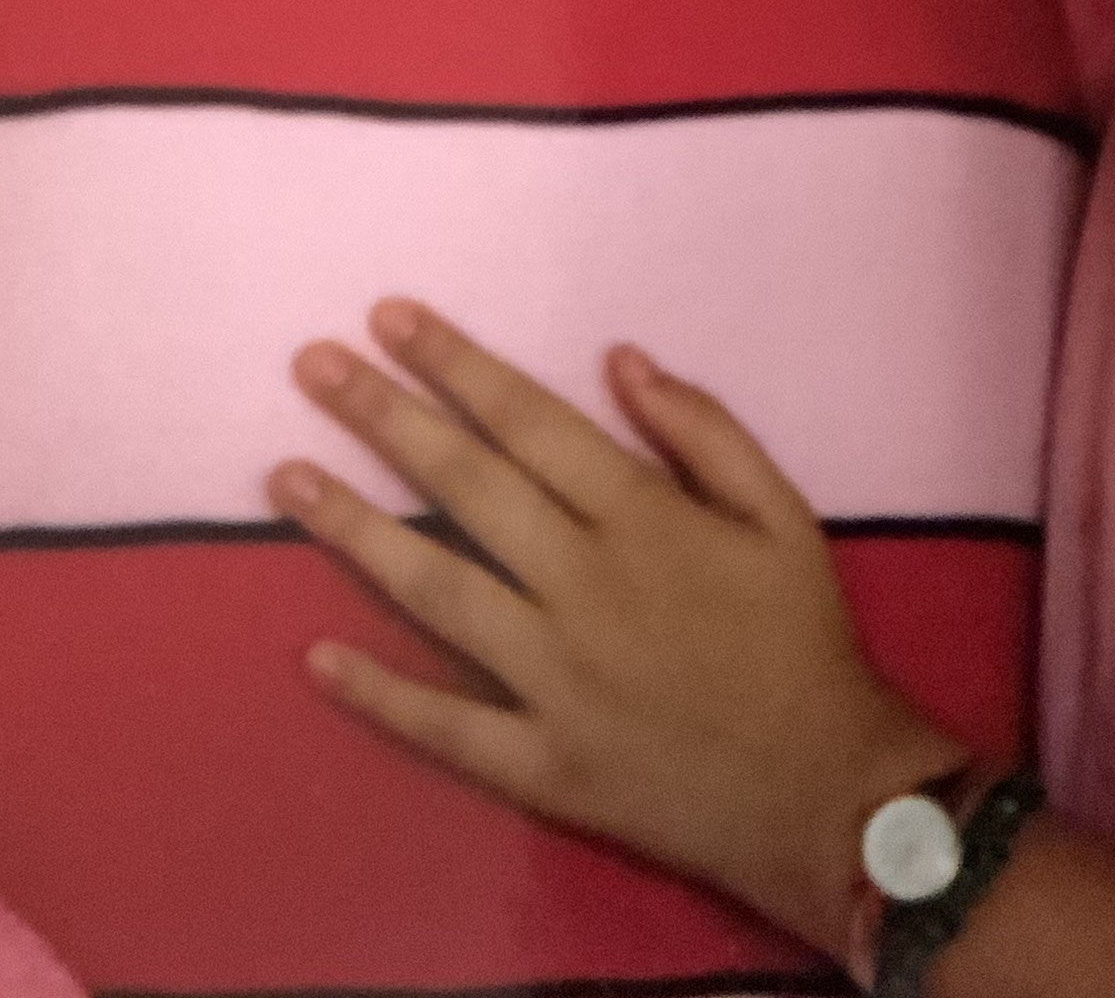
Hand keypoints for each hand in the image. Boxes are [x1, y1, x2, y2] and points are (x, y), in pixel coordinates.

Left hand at [278, 299, 963, 956]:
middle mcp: (585, 588)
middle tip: (312, 366)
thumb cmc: (803, 643)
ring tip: (285, 478)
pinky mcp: (543, 763)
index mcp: (644, 520)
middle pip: (467, 488)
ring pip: (436, 592)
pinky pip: (446, 726)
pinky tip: (315, 656)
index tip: (390, 318)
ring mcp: (556, 680)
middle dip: (384, 418)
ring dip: (354, 531)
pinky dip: (379, 694)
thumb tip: (620, 360)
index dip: (456, 365)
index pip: (529, 422)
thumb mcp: (784, 515)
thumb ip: (704, 432)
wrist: (829, 795)